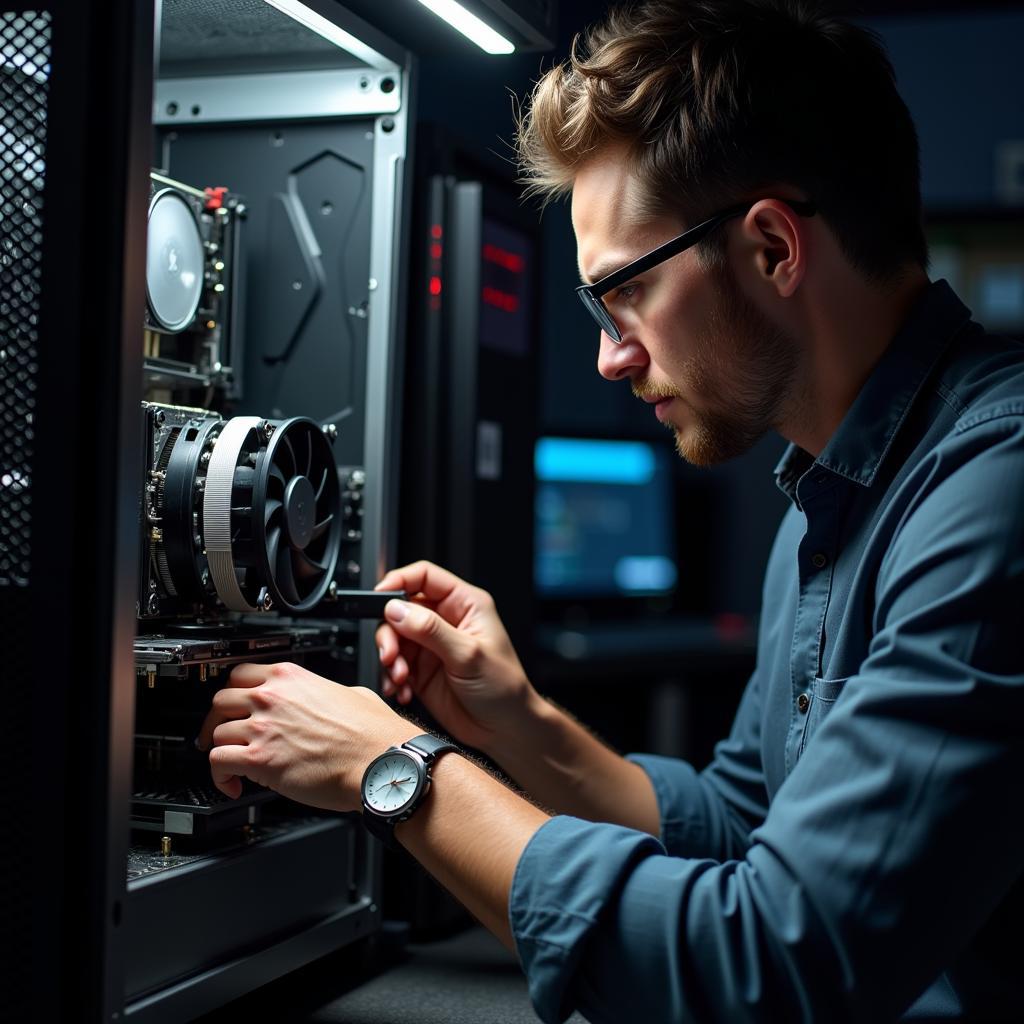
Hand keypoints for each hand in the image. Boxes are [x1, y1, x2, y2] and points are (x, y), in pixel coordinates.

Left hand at [197, 661, 418, 810]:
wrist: (379, 760)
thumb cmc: (373, 733)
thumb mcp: (351, 692)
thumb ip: (325, 692)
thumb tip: (324, 701)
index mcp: (291, 677)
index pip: (240, 674)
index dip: (233, 693)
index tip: (232, 705)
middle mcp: (272, 697)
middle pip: (220, 700)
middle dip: (218, 720)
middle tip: (223, 733)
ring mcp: (263, 726)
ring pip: (216, 732)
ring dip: (221, 750)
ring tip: (232, 765)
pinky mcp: (260, 759)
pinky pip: (218, 762)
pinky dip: (220, 776)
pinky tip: (233, 784)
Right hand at [374, 561, 540, 754]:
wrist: (506, 729)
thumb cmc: (505, 688)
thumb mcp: (468, 654)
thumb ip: (430, 630)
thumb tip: (396, 609)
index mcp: (464, 604)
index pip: (424, 577)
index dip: (398, 582)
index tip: (380, 599)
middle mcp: (446, 621)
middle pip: (400, 609)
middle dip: (389, 633)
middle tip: (391, 655)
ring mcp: (432, 646)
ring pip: (393, 638)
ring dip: (390, 659)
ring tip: (400, 678)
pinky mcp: (422, 670)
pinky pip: (394, 665)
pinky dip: (392, 677)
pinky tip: (403, 690)